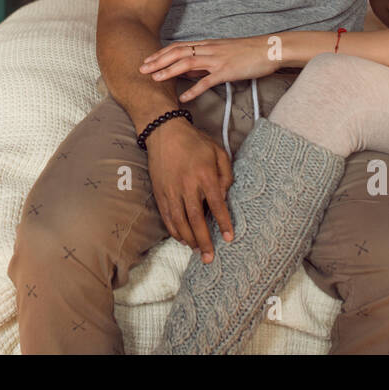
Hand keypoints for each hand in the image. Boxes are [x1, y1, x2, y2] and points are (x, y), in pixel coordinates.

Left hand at [139, 36, 278, 100]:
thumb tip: (187, 71)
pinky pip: (207, 81)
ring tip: (155, 79)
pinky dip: (193, 89)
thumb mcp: (222, 52)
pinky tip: (183, 98)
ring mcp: (217, 60)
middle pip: (177, 53)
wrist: (268, 49)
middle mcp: (208, 50)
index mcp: (207, 45)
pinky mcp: (227, 71)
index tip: (146, 60)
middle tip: (141, 69)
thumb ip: (204, 61)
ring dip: (169, 72)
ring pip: (187, 64)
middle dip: (158, 61)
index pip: (178, 47)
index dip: (160, 53)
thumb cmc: (246, 52)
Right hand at [144, 119, 233, 262]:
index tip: (229, 238)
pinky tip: (182, 238)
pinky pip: (167, 216)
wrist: (164, 132)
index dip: (224, 223)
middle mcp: (187, 185)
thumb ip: (226, 174)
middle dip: (204, 240)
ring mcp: (171, 190)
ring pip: (179, 221)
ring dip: (188, 239)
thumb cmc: (195, 142)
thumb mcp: (218, 151)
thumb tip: (225, 195)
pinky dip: (174, 230)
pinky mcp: (159, 192)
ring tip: (197, 250)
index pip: (217, 204)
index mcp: (204, 175)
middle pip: (196, 219)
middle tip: (210, 257)